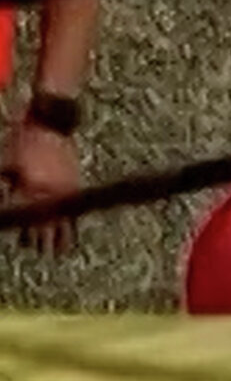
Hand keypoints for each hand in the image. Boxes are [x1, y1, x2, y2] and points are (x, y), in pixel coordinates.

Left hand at [4, 119, 78, 250]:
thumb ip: (3, 185)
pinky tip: (67, 244)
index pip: (20, 216)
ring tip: (50, 255)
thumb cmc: (23, 140)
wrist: (50, 125)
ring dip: (53, 241)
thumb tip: (2, 204)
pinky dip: (69, 232)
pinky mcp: (73, 189)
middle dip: (35, 240)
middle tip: (32, 250)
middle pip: (40, 226)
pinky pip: (73, 216)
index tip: (15, 238)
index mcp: (28, 186)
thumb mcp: (6, 161)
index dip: (15, 229)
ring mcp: (63, 193)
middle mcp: (47, 194)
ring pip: (59, 225)